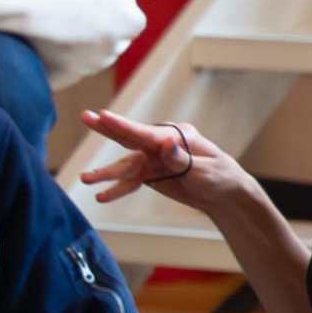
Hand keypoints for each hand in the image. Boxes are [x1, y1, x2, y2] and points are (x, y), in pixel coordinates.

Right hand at [78, 107, 249, 215]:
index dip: (124, 126)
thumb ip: (182, 159)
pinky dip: (118, 189)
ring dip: (107, 173)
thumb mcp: (205, 170)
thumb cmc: (221, 177)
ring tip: (86, 179)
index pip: (147, 132)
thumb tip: (165, 143)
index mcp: (178, 136)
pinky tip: (102, 197)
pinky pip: (131, 181)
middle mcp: (162, 144)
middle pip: (131, 138)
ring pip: (127, 165)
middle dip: (108, 129)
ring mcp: (155, 159)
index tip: (104, 116)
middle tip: (86, 117)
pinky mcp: (152, 174)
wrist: (225, 195)